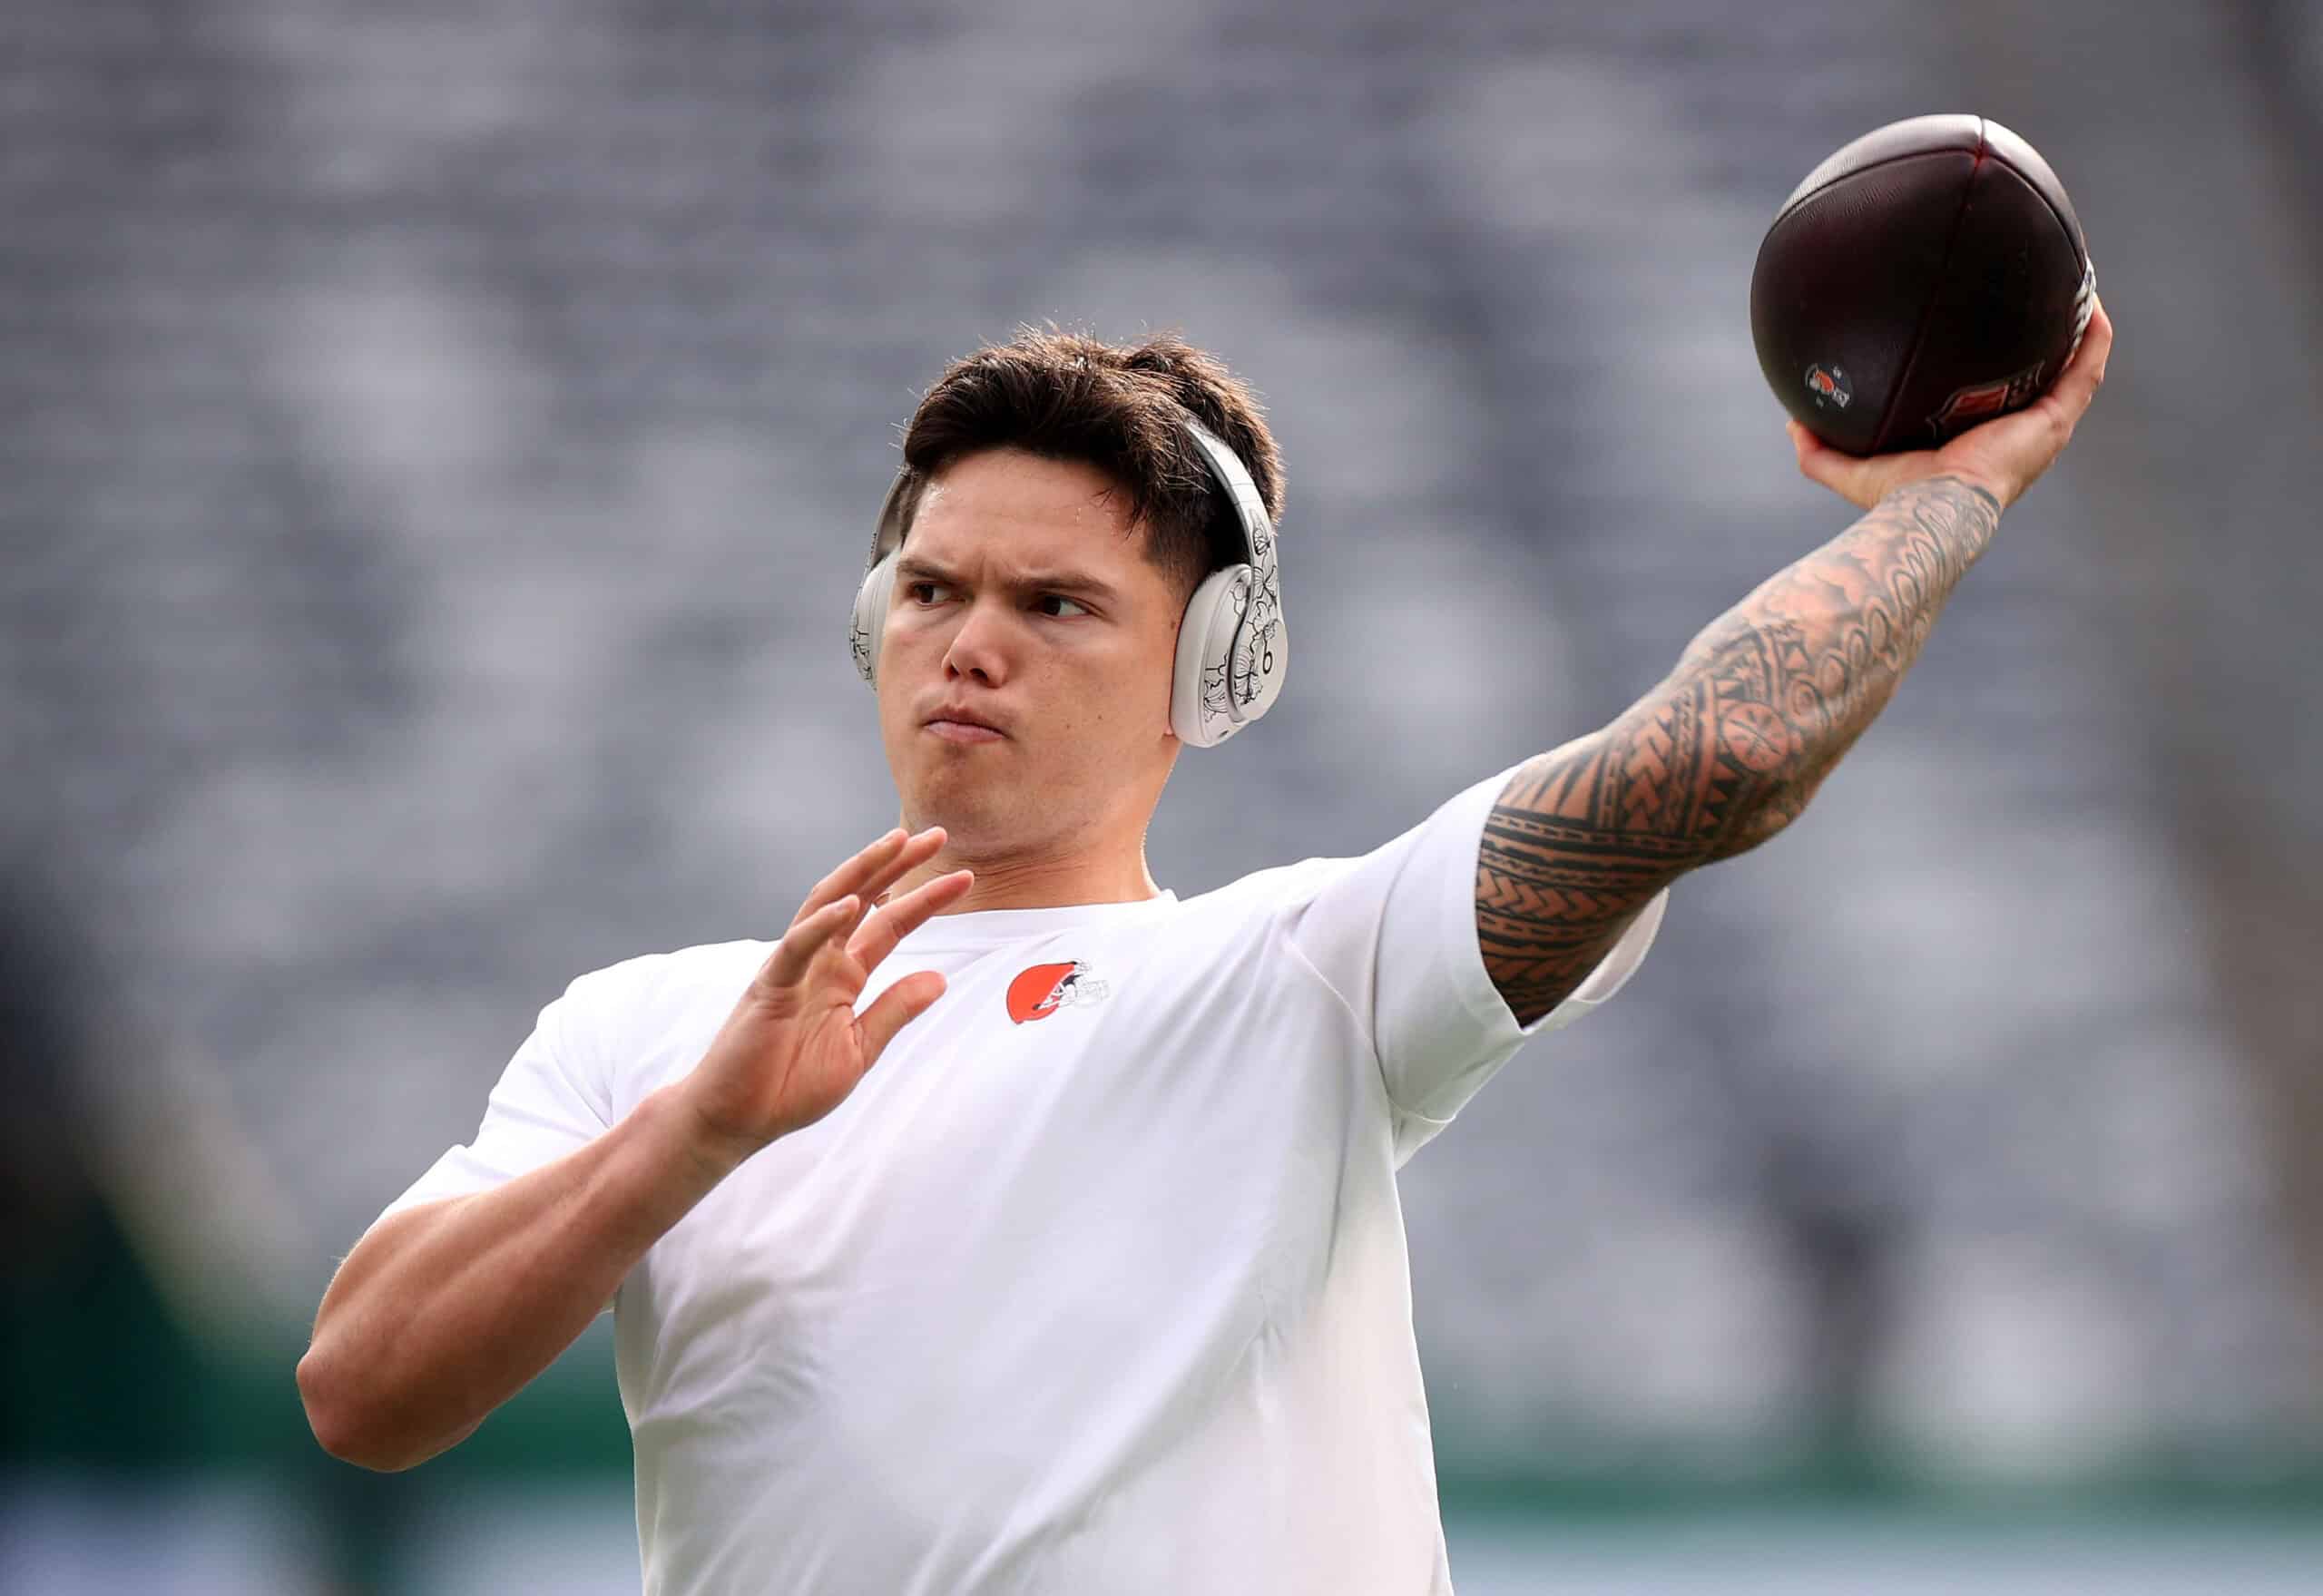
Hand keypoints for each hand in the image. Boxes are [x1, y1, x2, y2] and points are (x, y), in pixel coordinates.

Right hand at [679, 827, 971, 1167]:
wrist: (737, 1120)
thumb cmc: (790, 1087)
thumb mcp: (859, 1048)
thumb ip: (894, 1010)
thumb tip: (941, 979)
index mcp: (843, 975)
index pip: (890, 924)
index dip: (925, 899)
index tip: (963, 876)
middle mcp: (820, 961)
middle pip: (863, 897)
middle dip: (898, 863)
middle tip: (936, 833)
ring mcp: (792, 969)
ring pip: (827, 905)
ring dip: (861, 872)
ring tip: (895, 842)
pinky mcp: (768, 987)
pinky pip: (795, 948)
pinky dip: (820, 924)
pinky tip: (849, 904)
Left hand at [1789, 296, 2112, 511]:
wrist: (1934, 512)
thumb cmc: (1898, 500)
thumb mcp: (1851, 468)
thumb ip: (1819, 448)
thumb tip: (1793, 420)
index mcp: (1981, 443)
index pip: (1997, 398)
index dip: (2000, 368)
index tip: (1990, 332)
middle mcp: (2019, 434)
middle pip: (2042, 378)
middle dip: (2045, 340)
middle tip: (2038, 296)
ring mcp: (2044, 427)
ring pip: (2075, 367)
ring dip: (2079, 327)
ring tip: (2078, 283)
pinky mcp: (2058, 419)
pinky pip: (2087, 367)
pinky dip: (2092, 333)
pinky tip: (2088, 296)